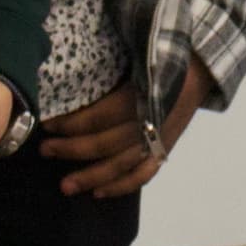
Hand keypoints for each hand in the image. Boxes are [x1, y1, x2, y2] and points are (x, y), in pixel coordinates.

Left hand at [39, 66, 213, 200]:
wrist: (200, 67)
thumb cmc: (161, 54)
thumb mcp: (138, 51)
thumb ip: (109, 62)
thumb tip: (68, 67)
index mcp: (144, 93)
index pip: (101, 115)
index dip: (73, 122)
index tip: (48, 123)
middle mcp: (151, 121)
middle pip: (106, 143)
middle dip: (72, 149)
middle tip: (45, 150)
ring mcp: (159, 139)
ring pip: (122, 165)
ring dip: (91, 177)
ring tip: (65, 186)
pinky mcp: (165, 149)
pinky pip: (143, 175)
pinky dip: (121, 186)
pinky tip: (98, 193)